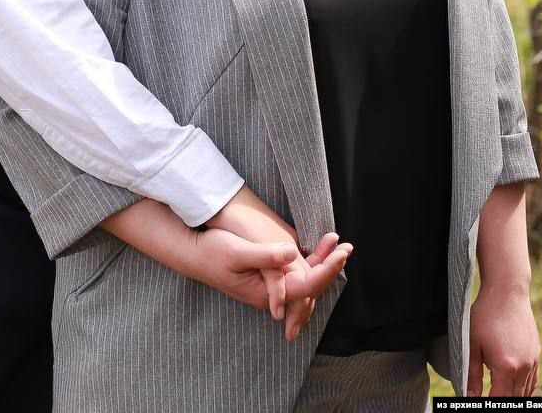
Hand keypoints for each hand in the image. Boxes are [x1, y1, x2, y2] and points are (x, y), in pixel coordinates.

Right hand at [207, 186, 349, 339]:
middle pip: (309, 287)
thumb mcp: (238, 252)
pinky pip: (295, 274)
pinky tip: (317, 248)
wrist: (194, 253)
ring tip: (337, 244)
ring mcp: (270, 289)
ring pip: (304, 281)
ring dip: (322, 262)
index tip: (341, 254)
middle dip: (330, 267)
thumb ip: (266, 256)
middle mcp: (271, 296)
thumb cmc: (213, 252)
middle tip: (347, 248)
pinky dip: (310, 260)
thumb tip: (291, 253)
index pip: (306, 287)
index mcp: (266, 293)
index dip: (326, 271)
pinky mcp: (267, 278)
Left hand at [467, 284, 540, 395]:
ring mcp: (533, 361)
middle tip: (489, 396)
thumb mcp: (472, 344)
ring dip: (513, 396)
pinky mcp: (536, 354)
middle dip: (502, 401)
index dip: (491, 405)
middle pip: (514, 399)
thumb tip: (469, 396)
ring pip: (525, 392)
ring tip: (498, 392)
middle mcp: (523, 368)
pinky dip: (524, 388)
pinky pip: (532, 381)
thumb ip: (471, 374)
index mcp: (506, 368)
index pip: (500, 401)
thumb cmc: (485, 315)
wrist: (507, 291)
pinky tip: (513, 386)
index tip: (481, 402)